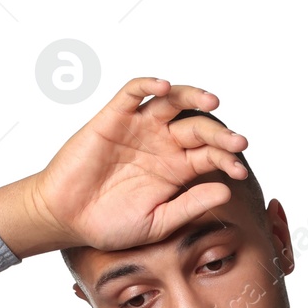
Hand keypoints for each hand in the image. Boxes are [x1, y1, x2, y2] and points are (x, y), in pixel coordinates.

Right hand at [0, 78, 249, 257]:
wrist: (68, 219)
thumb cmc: (111, 224)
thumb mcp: (157, 223)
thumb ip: (189, 206)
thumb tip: (226, 192)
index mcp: (177, 170)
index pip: (210, 155)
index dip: (227, 159)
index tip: (239, 171)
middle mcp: (162, 144)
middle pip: (198, 127)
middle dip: (220, 132)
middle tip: (238, 141)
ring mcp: (140, 128)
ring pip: (172, 101)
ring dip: (193, 96)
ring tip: (212, 100)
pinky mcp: (114, 117)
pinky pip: (133, 92)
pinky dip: (148, 83)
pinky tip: (164, 86)